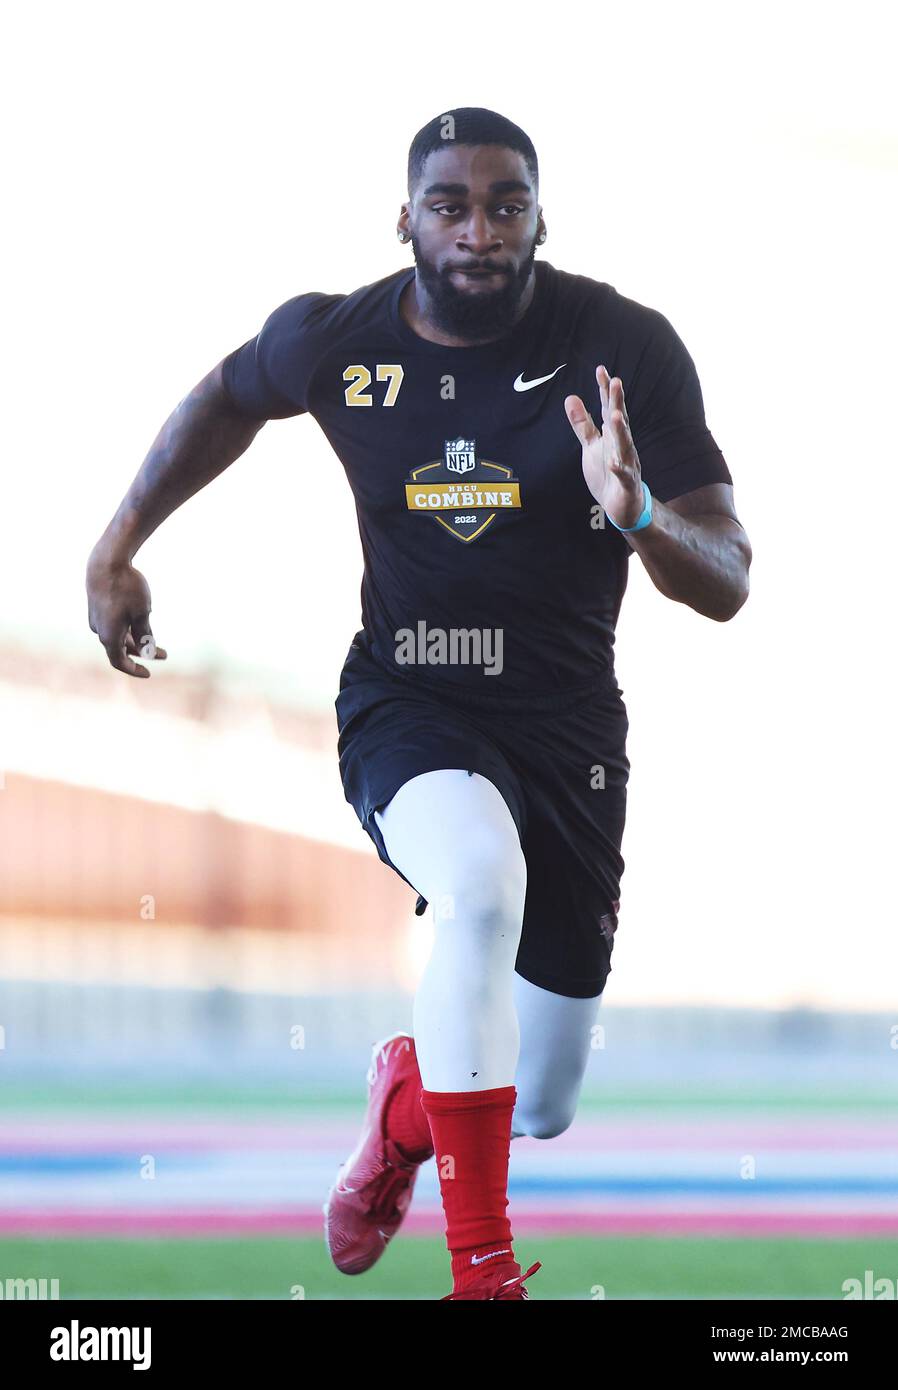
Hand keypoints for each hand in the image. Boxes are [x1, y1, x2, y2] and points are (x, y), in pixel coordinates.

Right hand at [86, 548, 166, 677]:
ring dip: (135, 641)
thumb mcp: (142, 613)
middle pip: (121, 649)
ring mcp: (96, 618)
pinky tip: (139, 623)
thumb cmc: (126, 588)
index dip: (133, 670)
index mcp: (109, 636)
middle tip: (163, 654)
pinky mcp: (96, 607)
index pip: (120, 662)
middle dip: (142, 653)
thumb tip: (146, 651)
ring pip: (117, 636)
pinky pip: (112, 625)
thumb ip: (144, 635)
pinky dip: (126, 629)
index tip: (148, 673)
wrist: (106, 562)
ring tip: (154, 639)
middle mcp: (99, 630)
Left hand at [565, 366, 643, 527]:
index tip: (601, 370)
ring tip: (616, 416)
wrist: (622, 505)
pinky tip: (614, 463)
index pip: (610, 408)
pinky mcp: (626, 483)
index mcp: (614, 435)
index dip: (605, 390)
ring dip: (621, 431)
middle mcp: (623, 445)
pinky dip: (619, 469)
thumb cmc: (607, 472)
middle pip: (620, 420)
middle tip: (615, 382)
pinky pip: (623, 475)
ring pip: (625, 445)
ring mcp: (627, 463)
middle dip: (618, 402)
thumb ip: (582, 424)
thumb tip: (571, 398)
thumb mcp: (591, 446)